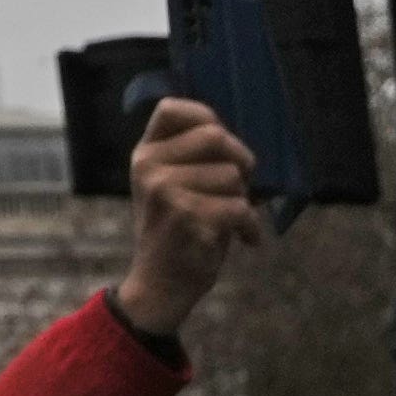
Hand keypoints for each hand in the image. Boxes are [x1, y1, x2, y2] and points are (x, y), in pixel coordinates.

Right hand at [113, 96, 265, 343]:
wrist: (161, 286)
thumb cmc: (179, 232)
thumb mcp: (174, 186)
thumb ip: (195, 159)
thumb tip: (240, 143)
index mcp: (145, 154)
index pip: (173, 109)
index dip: (206, 117)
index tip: (222, 145)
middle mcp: (148, 166)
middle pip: (216, 137)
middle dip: (240, 162)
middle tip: (241, 187)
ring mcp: (163, 189)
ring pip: (232, 175)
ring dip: (244, 200)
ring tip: (232, 220)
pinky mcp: (185, 215)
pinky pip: (239, 207)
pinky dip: (250, 227)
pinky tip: (244, 239)